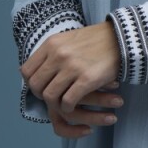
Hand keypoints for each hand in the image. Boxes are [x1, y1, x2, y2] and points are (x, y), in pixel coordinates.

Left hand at [20, 19, 123, 138]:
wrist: (121, 39)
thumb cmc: (94, 41)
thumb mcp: (67, 40)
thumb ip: (50, 53)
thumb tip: (30, 70)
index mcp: (51, 44)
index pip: (26, 71)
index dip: (31, 83)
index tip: (42, 86)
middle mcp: (58, 55)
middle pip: (36, 86)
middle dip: (42, 95)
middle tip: (53, 97)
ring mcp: (72, 67)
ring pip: (50, 96)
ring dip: (55, 104)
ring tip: (63, 102)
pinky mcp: (87, 79)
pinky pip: (67, 102)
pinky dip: (68, 108)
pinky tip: (73, 105)